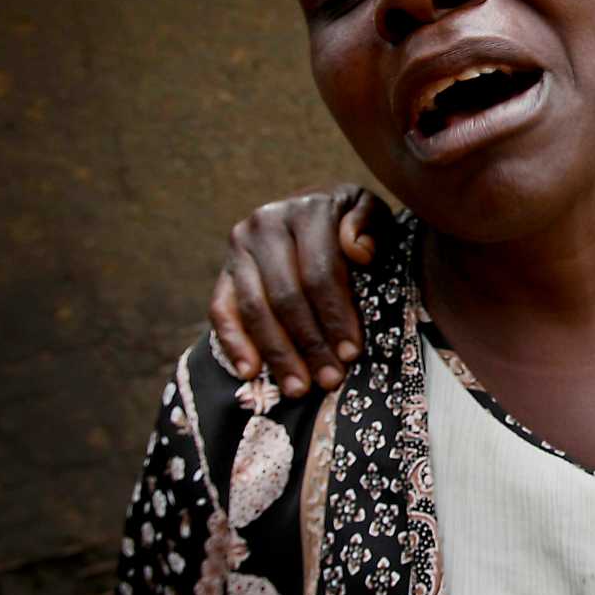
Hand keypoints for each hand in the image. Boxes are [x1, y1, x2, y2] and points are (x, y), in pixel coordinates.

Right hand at [207, 184, 391, 396]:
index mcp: (308, 209)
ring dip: (277, 352)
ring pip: (254, 307)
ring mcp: (240, 246)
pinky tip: (250, 372)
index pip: (321, 272)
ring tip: (298, 387)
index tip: (351, 353)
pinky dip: (233, 343)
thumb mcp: (374, 213)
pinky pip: (221, 309)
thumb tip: (358, 251)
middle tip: (329, 379)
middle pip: (286, 295)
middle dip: (310, 343)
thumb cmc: (354, 222)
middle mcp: (267, 222)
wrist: (316, 208)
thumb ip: (370, 224)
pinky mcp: (225, 269)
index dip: (336, 316)